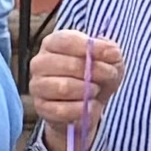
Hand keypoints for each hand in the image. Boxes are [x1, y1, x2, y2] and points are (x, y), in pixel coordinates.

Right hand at [25, 29, 121, 150]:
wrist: (86, 103)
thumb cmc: (94, 75)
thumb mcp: (107, 59)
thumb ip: (110, 51)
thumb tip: (111, 52)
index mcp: (53, 44)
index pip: (66, 41)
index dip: (92, 48)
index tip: (113, 54)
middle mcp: (40, 63)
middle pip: (69, 65)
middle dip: (96, 71)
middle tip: (109, 75)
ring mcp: (37, 85)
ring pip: (64, 88)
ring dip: (88, 90)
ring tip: (96, 90)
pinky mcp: (40, 107)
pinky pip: (62, 109)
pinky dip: (82, 109)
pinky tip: (90, 105)